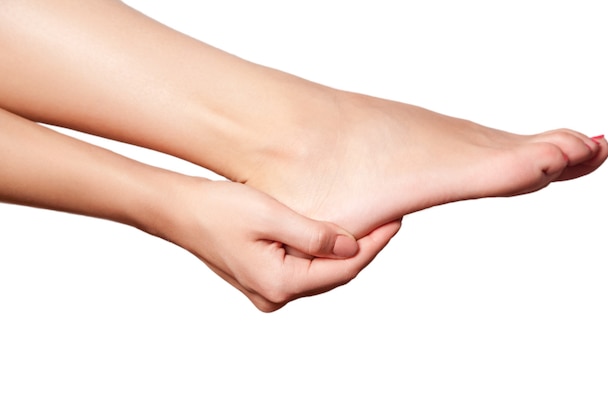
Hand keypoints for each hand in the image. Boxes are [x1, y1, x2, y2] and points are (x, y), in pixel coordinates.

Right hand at [160, 179, 401, 311]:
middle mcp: (274, 295)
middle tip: (388, 220)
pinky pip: (302, 269)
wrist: (178, 212)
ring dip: (342, 251)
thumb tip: (351, 246)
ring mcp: (267, 291)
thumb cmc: (217, 210)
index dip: (372, 245)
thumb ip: (315, 235)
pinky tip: (334, 234)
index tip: (395, 222)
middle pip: (333, 274)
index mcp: (278, 284)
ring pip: (318, 272)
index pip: (342, 268)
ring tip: (369, 226)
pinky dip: (321, 253)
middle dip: (362, 248)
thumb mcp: (272, 216)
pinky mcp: (262, 280)